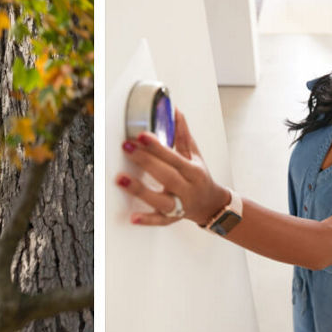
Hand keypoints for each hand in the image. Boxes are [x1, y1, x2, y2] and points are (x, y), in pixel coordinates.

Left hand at [114, 109, 229, 225]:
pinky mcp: (172, 218)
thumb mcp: (194, 155)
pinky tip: (132, 217)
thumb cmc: (199, 176)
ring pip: (161, 200)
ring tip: (120, 179)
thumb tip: (174, 110)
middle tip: (126, 147)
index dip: (158, 147)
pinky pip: (160, 221)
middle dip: (146, 162)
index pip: (174, 158)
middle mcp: (188, 189)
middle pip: (166, 176)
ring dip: (140, 190)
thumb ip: (182, 134)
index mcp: (194, 171)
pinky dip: (147, 220)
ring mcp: (180, 206)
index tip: (142, 136)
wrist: (211, 204)